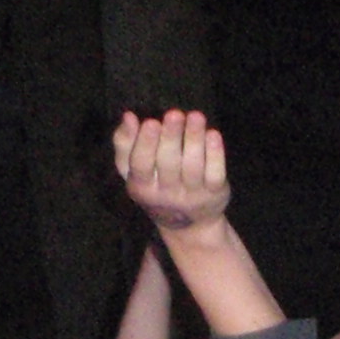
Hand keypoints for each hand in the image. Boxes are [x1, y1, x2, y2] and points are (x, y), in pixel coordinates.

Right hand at [115, 108, 229, 235]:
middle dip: (171, 137)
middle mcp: (167, 195)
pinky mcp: (214, 194)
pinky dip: (215, 154)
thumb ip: (125, 143)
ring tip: (196, 116)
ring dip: (194, 140)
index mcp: (141, 187)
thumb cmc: (155, 185)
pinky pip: (215, 174)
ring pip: (193, 167)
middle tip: (174, 113)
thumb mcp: (132, 170)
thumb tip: (129, 116)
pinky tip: (213, 133)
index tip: (151, 121)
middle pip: (168, 164)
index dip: (145, 144)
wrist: (190, 225)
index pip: (141, 165)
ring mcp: (192, 196)